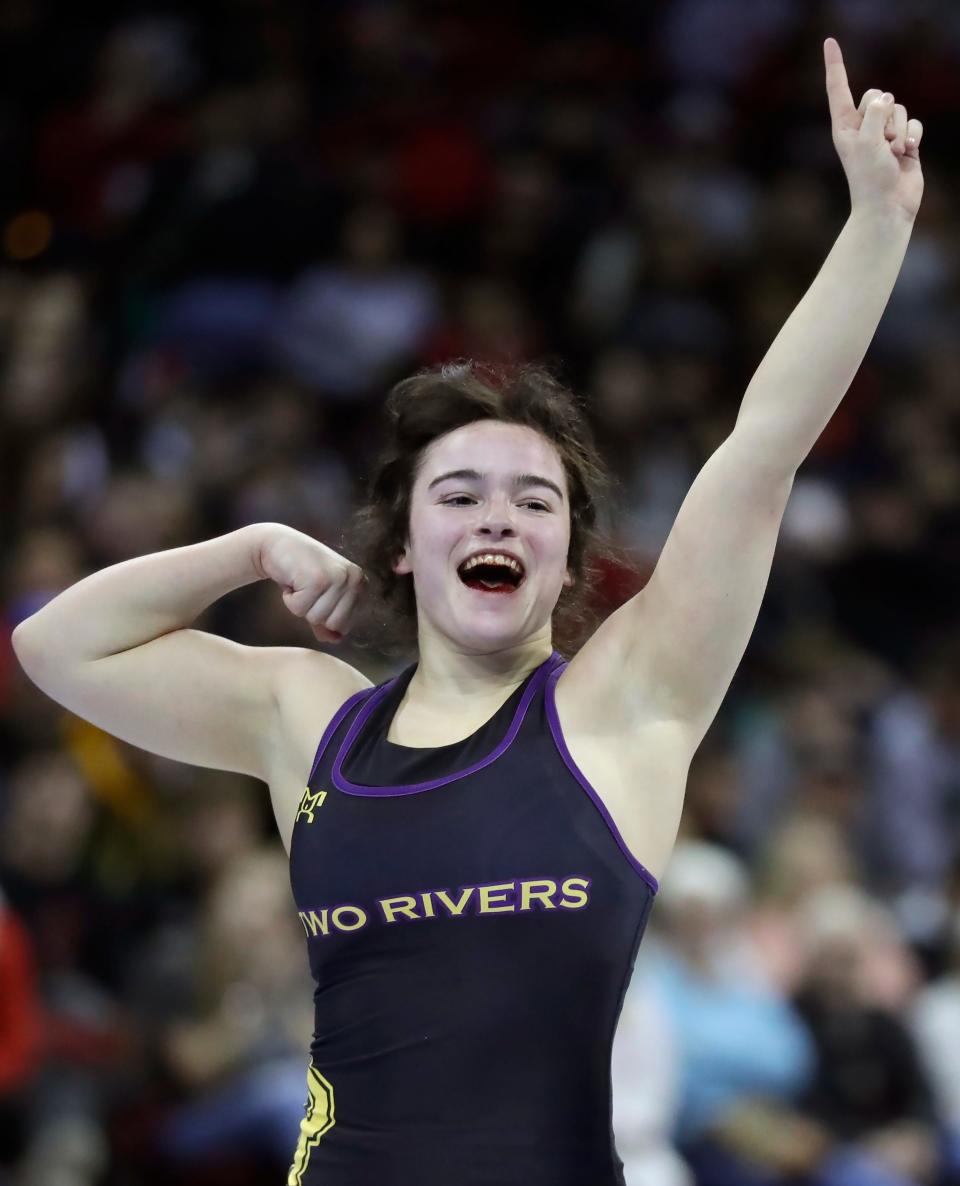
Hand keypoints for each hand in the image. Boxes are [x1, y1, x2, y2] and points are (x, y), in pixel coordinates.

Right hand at [255, 524, 365, 643]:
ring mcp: (337, 578)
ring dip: (299, 604)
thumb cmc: (301, 572)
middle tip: (307, 588)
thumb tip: (336, 640)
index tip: (317, 594)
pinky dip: (289, 599)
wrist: (277, 544)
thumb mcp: (321, 596)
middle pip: (332, 624)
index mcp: (360, 583)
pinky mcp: (317, 579)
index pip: (345, 625)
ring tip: (299, 583)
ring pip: (315, 618)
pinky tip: (291, 580)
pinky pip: (299, 609)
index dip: (324, 615)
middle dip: (312, 611)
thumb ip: (330, 620)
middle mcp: (354, 579)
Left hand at [824, 36, 923, 219]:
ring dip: (899, 130)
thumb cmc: (869, 178)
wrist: (888, 206)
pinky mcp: (903, 141)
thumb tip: (886, 99)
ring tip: (893, 152)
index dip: (836, 64)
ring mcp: (883, 133)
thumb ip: (875, 113)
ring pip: (898, 108)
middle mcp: (862, 127)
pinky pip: (914, 122)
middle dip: (884, 114)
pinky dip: (913, 136)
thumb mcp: (867, 141)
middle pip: (877, 94)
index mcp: (844, 126)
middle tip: (882, 142)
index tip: (829, 41)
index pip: (838, 88)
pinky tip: (908, 153)